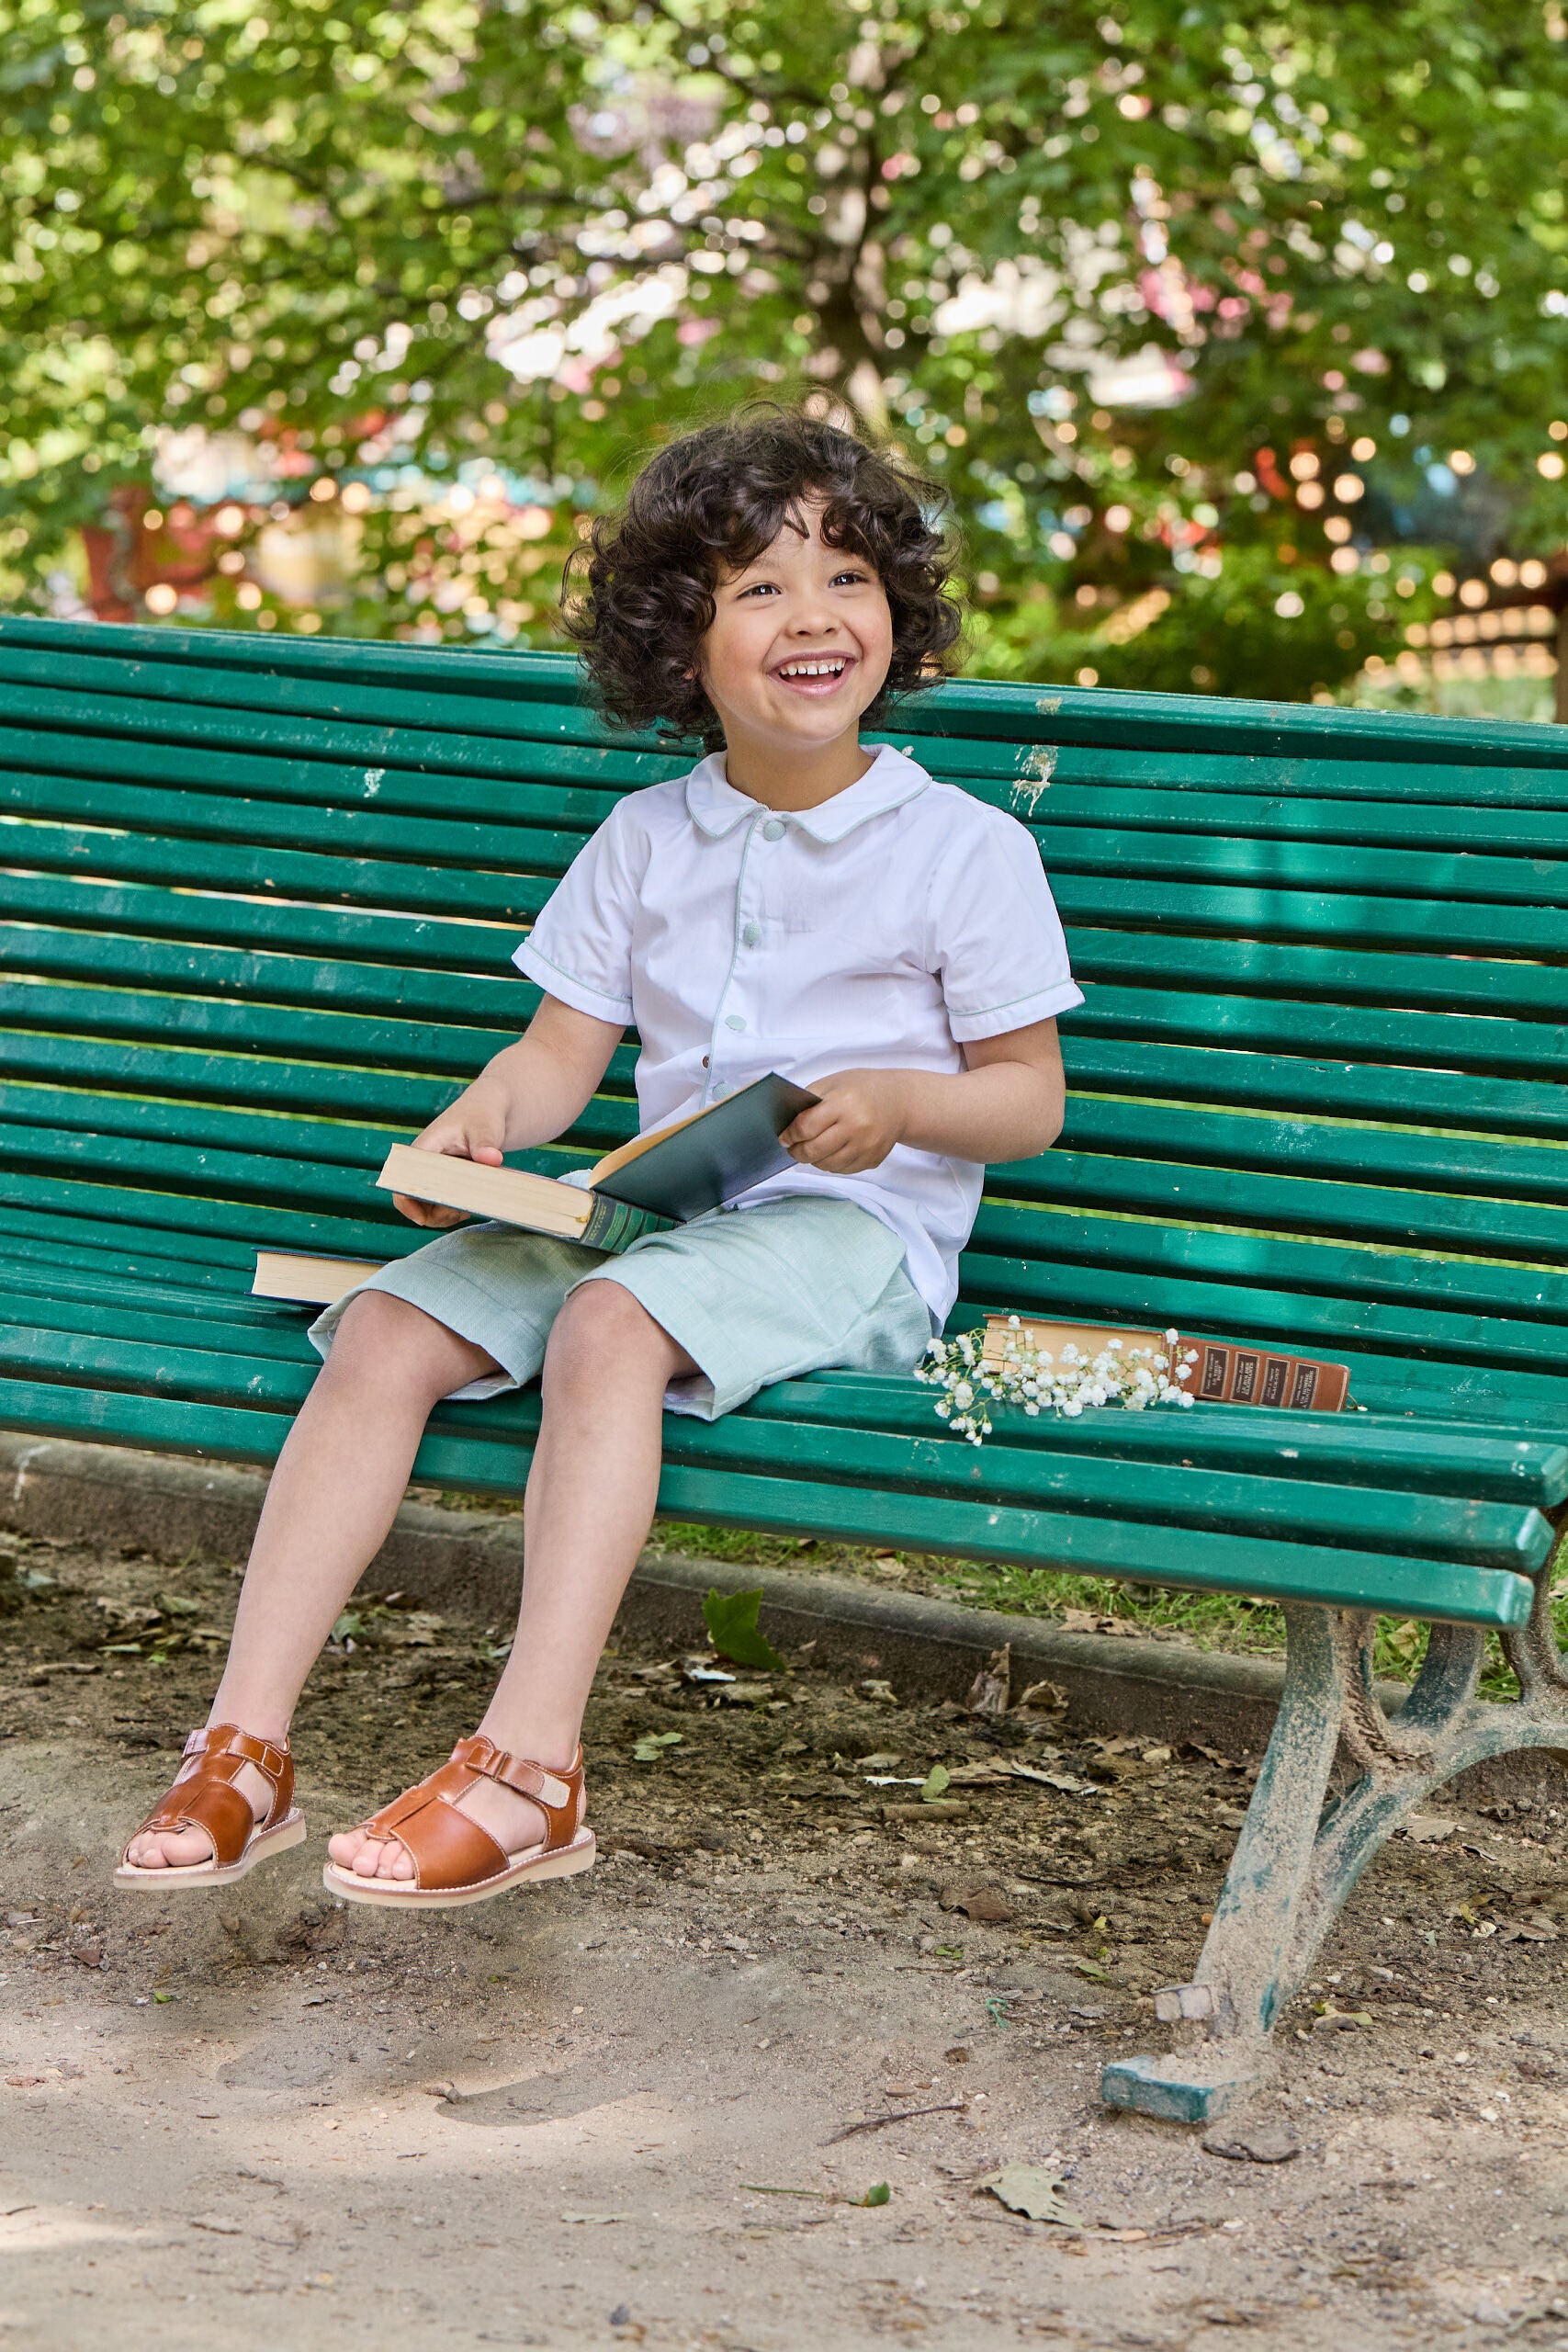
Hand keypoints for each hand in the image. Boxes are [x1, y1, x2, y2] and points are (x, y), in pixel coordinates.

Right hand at [392, 1099, 506, 1227]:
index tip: (424, 1219)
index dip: (407, 1203)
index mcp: (423, 1150)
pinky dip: (457, 1211)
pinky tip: (472, 1203)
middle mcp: (423, 1165)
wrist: (492, 1110)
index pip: (401, 1181)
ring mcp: (435, 1175)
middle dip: (436, 1213)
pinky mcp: (448, 1182)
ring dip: (447, 1214)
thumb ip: (486, 1143)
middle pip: (415, 1201)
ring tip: (469, 1206)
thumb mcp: (485, 1127)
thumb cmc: (483, 1115)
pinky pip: (444, 1205)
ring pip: (430, 1208)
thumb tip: (491, 1159)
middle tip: (461, 1210)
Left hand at [780, 1069, 908, 1174]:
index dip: (790, 1135)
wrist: (900, 1101)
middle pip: (814, 1150)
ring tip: (809, 1151)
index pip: (806, 1127)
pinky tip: (829, 1153)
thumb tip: (787, 1126)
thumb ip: (810, 1103)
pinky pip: (843, 1170)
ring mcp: (867, 1146)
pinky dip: (831, 1164)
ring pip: (827, 1165)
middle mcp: (857, 1126)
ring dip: (813, 1160)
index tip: (784, 1137)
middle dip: (797, 1152)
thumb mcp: (833, 1083)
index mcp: (843, 1103)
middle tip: (792, 1149)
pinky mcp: (873, 1159)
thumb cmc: (862, 1088)